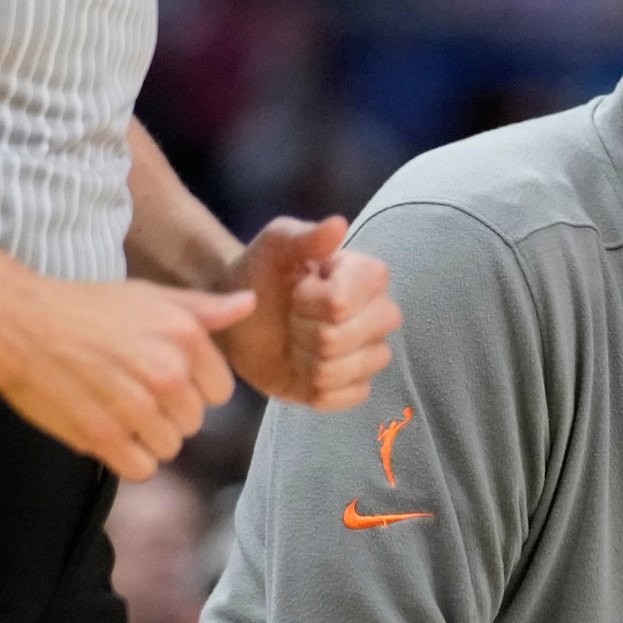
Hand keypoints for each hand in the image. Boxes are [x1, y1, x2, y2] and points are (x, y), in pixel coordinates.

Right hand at [0, 277, 254, 480]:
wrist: (15, 322)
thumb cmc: (83, 308)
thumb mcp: (148, 297)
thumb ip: (203, 308)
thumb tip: (250, 303)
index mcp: (186, 337)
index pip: (219, 392)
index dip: (191, 389)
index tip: (159, 376)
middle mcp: (169, 373)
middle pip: (193, 423)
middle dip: (166, 413)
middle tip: (127, 390)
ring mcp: (137, 408)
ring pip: (169, 448)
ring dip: (144, 437)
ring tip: (113, 408)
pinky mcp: (105, 437)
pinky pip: (142, 469)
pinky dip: (126, 459)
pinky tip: (105, 432)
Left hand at [217, 216, 399, 411]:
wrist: (242, 316)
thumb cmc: (262, 274)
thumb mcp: (275, 245)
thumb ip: (306, 236)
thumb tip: (339, 225)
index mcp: (369, 277)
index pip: (342, 303)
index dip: (310, 302)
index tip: (296, 292)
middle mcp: (381, 315)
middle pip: (342, 339)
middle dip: (304, 332)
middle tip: (293, 320)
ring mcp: (372, 354)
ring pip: (341, 372)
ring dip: (306, 361)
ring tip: (296, 343)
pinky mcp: (357, 387)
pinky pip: (346, 398)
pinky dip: (315, 389)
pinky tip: (304, 370)